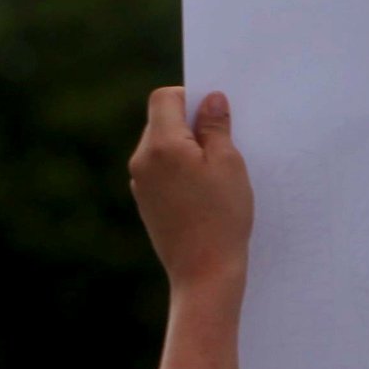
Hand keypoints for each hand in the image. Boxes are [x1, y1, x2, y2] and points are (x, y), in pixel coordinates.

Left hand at [131, 88, 252, 297]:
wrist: (204, 270)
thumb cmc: (222, 215)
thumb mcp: (228, 164)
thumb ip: (215, 127)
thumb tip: (209, 99)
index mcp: (159, 145)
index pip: (164, 98)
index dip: (190, 98)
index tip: (215, 114)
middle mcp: (141, 160)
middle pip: (160, 121)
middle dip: (190, 125)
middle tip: (224, 142)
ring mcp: (139, 182)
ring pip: (161, 147)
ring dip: (187, 148)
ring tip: (217, 171)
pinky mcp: (145, 200)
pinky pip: (161, 171)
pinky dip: (180, 170)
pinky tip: (204, 189)